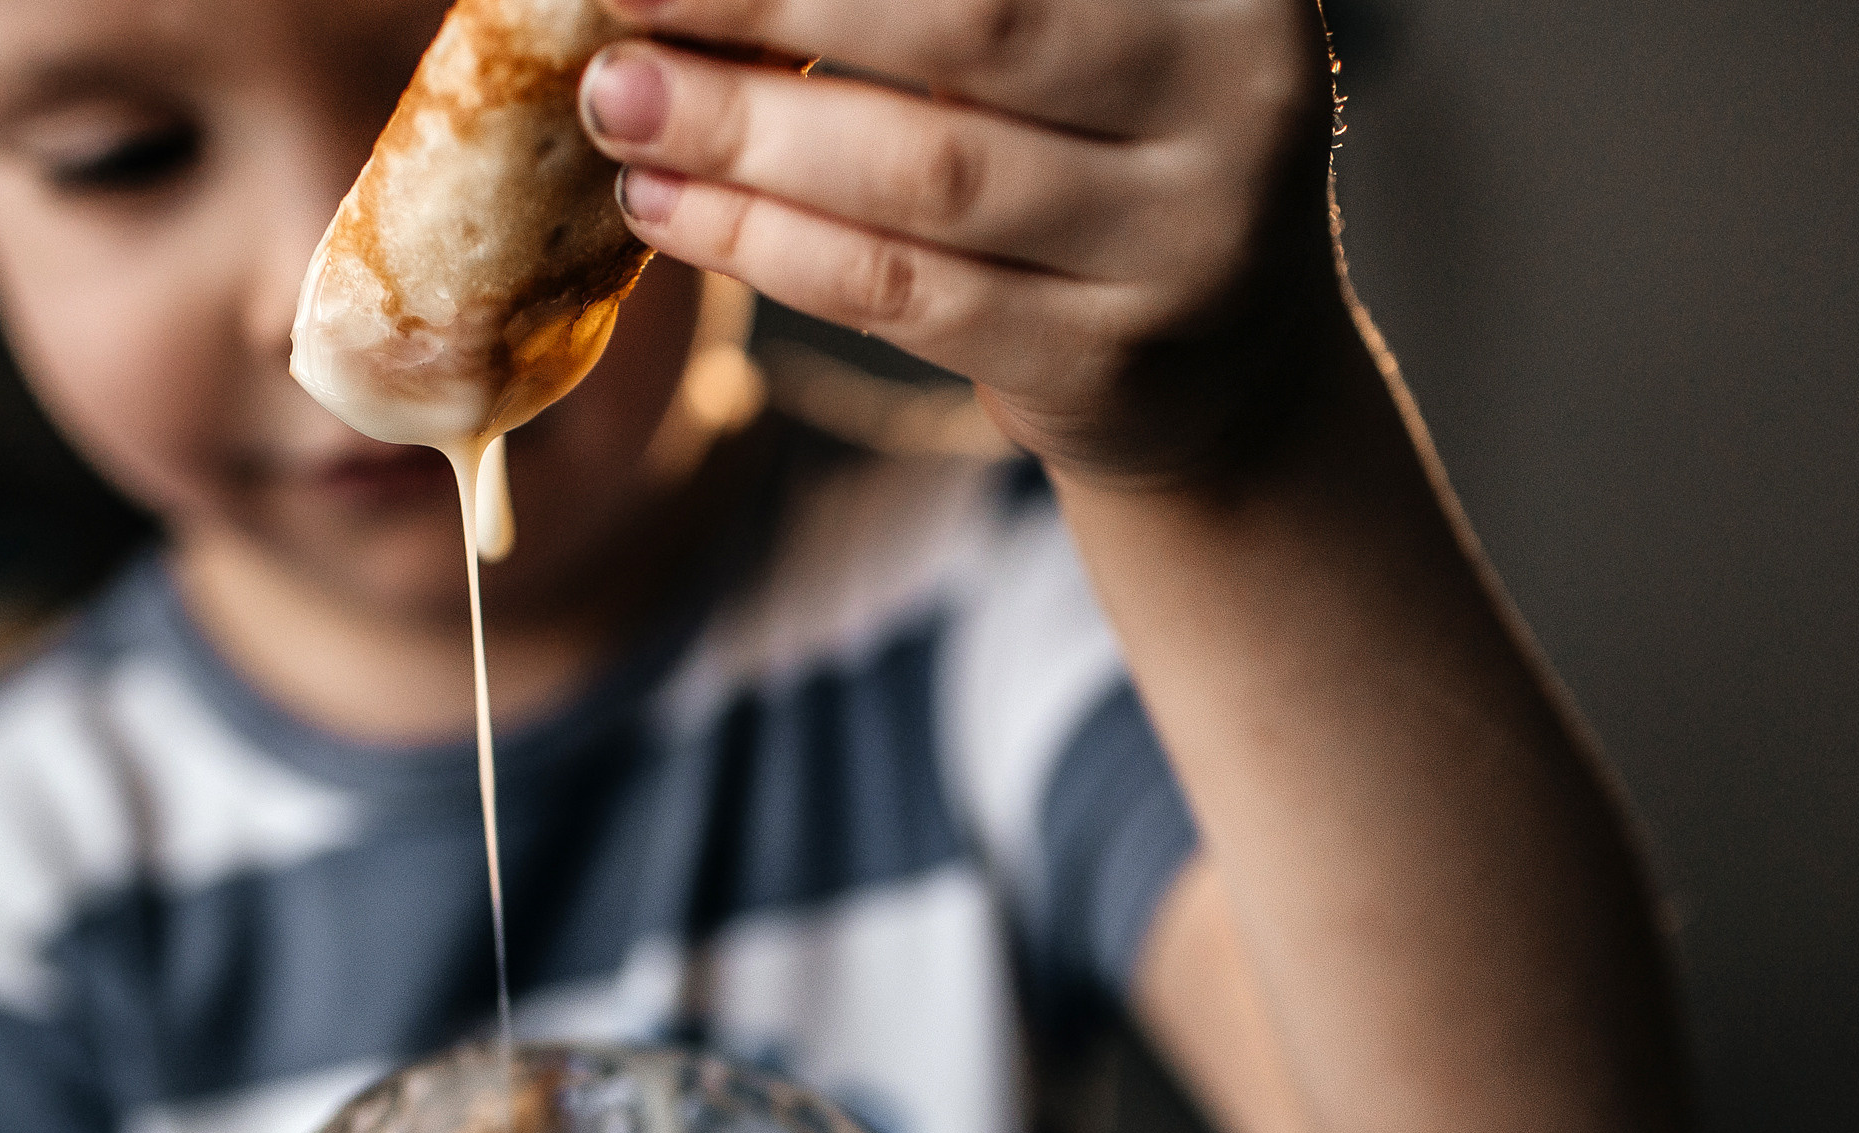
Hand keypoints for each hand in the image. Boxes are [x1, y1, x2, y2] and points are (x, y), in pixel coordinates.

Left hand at [576, 0, 1347, 485]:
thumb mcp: (1082, 32)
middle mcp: (1239, 95)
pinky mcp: (1113, 365)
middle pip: (973, 21)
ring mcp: (1189, 244)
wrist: (1235, 370)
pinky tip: (672, 206)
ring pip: (926, 174)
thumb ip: (948, 2)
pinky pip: (906, 295)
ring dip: (745, 131)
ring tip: (619, 101)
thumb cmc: (1112, 145)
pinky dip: (770, 244)